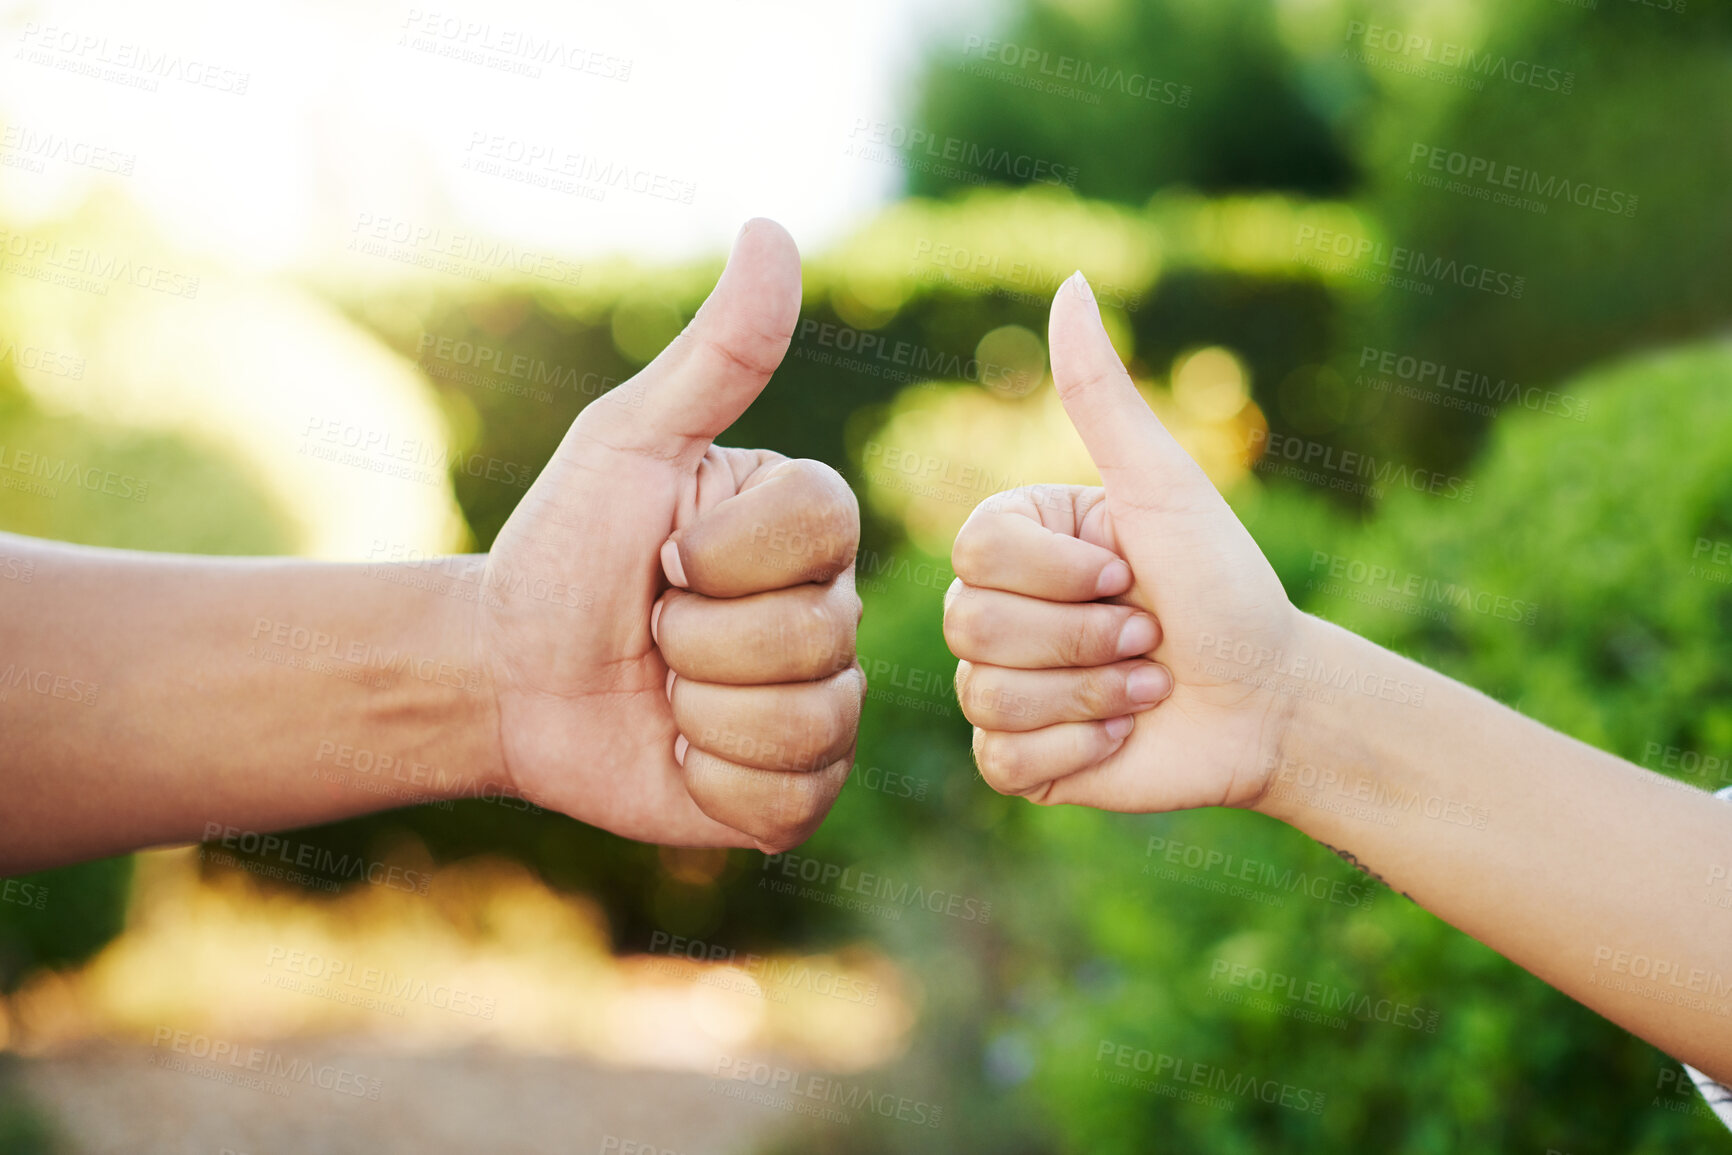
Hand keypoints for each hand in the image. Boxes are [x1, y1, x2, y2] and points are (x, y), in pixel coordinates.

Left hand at [478, 220, 863, 850]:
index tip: (662, 554)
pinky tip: (679, 755)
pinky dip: (714, 784)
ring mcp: (821, 705)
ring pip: (805, 721)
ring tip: (661, 692)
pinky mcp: (793, 791)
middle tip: (650, 629)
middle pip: (814, 636)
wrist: (503, 676)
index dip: (720, 555)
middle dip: (695, 640)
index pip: (823, 533)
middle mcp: (832, 611)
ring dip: (698, 712)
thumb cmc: (563, 548)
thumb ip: (714, 354)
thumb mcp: (627, 441)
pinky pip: (790, 800)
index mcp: (808, 525)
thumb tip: (773, 230)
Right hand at [944, 272, 1300, 811]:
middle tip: (1149, 636)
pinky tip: (1123, 733)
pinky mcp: (1017, 760)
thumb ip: (1102, 393)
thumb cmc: (1224, 585)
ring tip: (1148, 683)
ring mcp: (1001, 687)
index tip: (1129, 573)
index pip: (975, 552)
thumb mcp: (1163, 486)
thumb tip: (1070, 283)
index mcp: (1020, 540)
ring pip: (987, 696)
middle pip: (973, 626)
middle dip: (1086, 639)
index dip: (1058, 575)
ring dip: (1094, 693)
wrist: (1271, 700)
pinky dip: (1081, 751)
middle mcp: (998, 608)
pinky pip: (1002, 761)